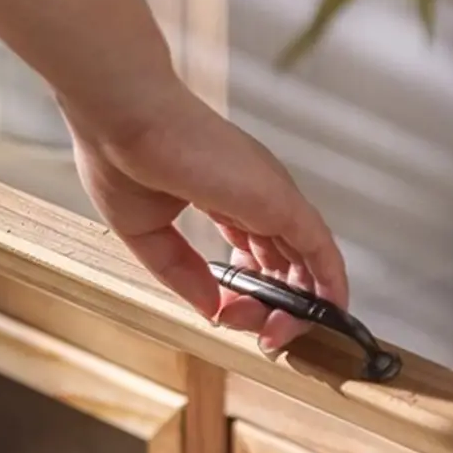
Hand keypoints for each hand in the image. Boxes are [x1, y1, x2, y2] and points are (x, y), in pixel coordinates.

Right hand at [62, 84, 347, 355]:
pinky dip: (331, 286)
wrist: (121, 117)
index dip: (247, 289)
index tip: (223, 312)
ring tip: (277, 335)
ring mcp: (270, 196)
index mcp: (221, 193)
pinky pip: (322, 252)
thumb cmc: (120, 155)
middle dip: (274, 306)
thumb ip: (181, 272)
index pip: (253, 249)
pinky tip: (332, 315)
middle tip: (258, 334)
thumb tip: (212, 309)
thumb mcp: (145, 232)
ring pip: (305, 263)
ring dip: (299, 308)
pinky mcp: (280, 202)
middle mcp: (254, 194)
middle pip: (283, 261)